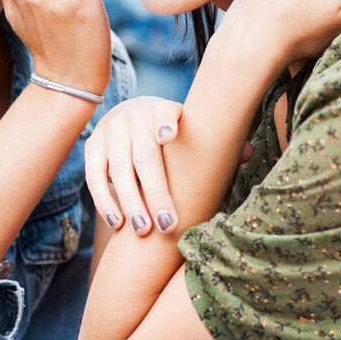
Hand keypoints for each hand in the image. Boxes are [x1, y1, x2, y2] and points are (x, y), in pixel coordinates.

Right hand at [84, 98, 255, 235]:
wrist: (128, 115)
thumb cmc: (171, 133)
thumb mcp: (188, 128)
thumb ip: (213, 141)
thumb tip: (248, 152)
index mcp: (163, 110)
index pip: (166, 113)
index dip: (167, 123)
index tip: (170, 135)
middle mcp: (134, 117)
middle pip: (145, 155)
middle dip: (155, 191)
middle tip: (168, 223)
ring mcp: (111, 132)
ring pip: (119, 169)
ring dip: (130, 202)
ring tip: (143, 229)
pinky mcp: (93, 147)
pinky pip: (95, 176)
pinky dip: (105, 201)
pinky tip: (117, 223)